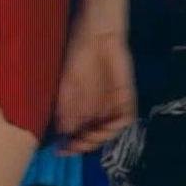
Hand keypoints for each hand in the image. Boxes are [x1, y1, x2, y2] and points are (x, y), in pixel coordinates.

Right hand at [52, 31, 135, 154]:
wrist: (97, 35)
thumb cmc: (77, 55)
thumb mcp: (66, 85)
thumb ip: (66, 109)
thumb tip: (64, 132)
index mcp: (82, 107)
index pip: (77, 134)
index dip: (70, 145)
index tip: (59, 151)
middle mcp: (97, 110)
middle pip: (93, 137)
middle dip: (82, 146)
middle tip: (72, 147)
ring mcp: (112, 105)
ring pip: (108, 132)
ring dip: (97, 139)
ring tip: (86, 139)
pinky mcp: (126, 98)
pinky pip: (124, 119)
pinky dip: (114, 127)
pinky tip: (103, 129)